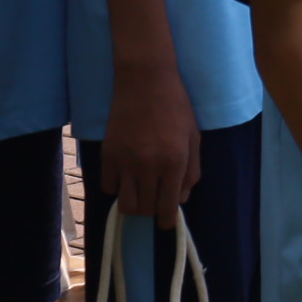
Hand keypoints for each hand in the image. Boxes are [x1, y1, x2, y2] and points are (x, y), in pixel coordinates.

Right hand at [101, 63, 201, 220]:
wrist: (145, 81)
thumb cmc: (176, 106)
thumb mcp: (193, 137)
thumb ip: (191, 171)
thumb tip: (182, 198)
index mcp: (174, 162)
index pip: (167, 208)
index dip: (168, 220)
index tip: (167, 220)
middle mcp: (148, 166)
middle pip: (145, 210)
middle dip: (152, 210)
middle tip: (156, 198)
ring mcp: (125, 162)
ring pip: (125, 204)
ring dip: (134, 203)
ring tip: (141, 191)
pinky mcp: (107, 155)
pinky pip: (108, 187)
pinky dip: (117, 187)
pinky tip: (126, 175)